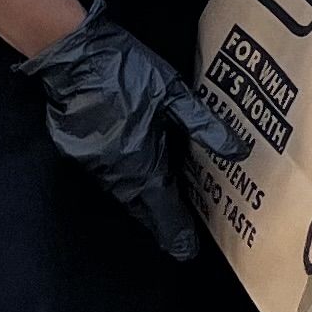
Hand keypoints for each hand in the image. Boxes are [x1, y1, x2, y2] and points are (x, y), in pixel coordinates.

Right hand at [17, 4, 252, 264]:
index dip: (177, 233)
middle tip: (177, 236)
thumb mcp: (173, 95)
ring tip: (161, 210)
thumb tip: (238, 152)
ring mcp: (94, 165)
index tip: (187, 253)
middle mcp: (117, 174)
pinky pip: (106, 177)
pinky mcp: (78, 152)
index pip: (164, 211)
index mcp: (143, 165)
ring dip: (141, 203)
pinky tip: (133, 176)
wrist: (73, 58)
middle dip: (160, 223)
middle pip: (142, 208)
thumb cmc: (127, 73)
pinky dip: (123, 182)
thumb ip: (204, 127)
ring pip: (123, 194)